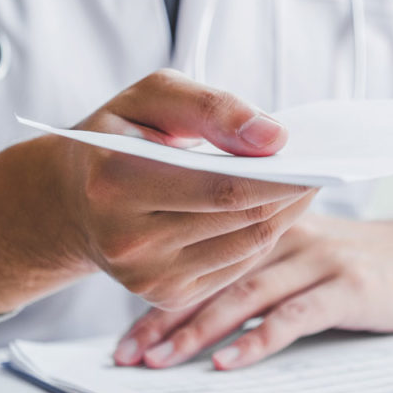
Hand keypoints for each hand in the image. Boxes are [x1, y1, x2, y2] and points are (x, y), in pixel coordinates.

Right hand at [0, 69, 312, 313]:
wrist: (71, 199)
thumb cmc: (120, 135)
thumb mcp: (153, 96)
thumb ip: (213, 107)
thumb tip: (276, 138)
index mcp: (116, 181)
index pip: (225, 186)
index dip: (280, 174)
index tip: (315, 155)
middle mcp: (128, 240)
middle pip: (242, 218)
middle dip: (292, 191)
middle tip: (322, 166)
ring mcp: (146, 277)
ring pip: (248, 245)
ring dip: (286, 214)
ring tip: (305, 183)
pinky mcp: (165, 295)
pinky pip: (238, 266)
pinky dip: (264, 235)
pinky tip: (275, 209)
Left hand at [113, 205, 392, 368]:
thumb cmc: (373, 261)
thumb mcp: (314, 252)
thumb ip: (267, 266)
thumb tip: (205, 310)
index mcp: (275, 224)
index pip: (205, 258)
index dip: (161, 296)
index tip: (127, 338)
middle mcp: (292, 235)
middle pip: (215, 274)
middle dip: (165, 317)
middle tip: (127, 355)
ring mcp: (323, 259)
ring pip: (247, 292)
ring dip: (198, 329)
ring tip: (161, 362)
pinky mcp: (351, 286)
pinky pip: (295, 315)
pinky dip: (258, 340)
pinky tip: (228, 364)